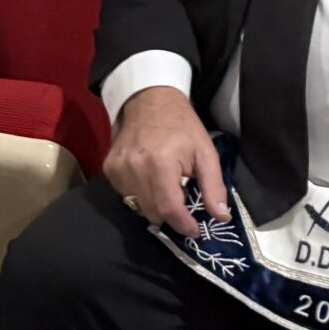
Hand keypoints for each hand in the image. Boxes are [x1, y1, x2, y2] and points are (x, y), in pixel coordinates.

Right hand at [102, 86, 228, 241]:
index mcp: (160, 164)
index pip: (168, 209)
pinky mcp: (108, 168)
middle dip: (170, 214)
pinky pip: (126, 196)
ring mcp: (117, 169)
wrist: (150, 99)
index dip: (183, 225)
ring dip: (154, 204)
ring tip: (166, 185)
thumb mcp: (206, 152)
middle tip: (183, 199)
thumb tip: (220, 218)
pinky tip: (149, 178)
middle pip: (152, 213)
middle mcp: (134, 169)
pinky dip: (140, 194)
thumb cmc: (182, 125)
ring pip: (138, 207)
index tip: (195, 230)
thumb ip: (213, 187)